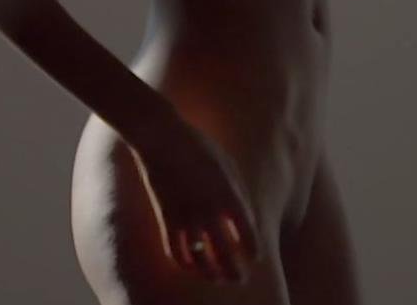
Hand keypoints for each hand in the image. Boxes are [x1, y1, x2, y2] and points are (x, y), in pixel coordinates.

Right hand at [127, 117, 261, 283]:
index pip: (248, 236)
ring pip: (200, 260)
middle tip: (238, 279)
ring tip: (215, 278)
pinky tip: (190, 265)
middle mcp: (209, 211)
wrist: (162, 137)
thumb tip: (246, 218)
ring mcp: (186, 216)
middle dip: (234, 273)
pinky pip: (175, 251)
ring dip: (209, 274)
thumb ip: (239, 193)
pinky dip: (184, 263)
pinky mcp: (166, 218)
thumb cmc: (199, 146)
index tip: (253, 257)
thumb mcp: (228, 166)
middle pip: (226, 255)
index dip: (253, 252)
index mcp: (229, 196)